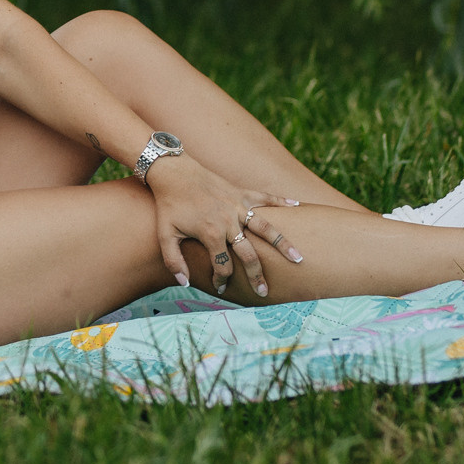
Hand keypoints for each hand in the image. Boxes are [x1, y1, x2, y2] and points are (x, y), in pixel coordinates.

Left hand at [144, 155, 302, 297]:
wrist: (173, 172)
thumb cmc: (169, 204)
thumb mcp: (164, 234)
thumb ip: (173, 260)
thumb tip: (184, 283)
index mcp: (211, 233)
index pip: (223, 265)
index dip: (221, 279)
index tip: (220, 287)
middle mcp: (229, 221)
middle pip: (249, 254)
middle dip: (257, 275)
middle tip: (264, 292)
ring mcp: (237, 206)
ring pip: (266, 228)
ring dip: (282, 243)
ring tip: (298, 258)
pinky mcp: (240, 192)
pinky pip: (265, 197)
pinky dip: (281, 201)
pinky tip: (297, 206)